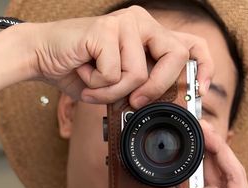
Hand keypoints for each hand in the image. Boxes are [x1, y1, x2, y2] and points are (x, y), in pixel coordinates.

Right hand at [26, 6, 212, 107]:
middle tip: (133, 102)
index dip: (203, 67)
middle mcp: (142, 22)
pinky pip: (115, 73)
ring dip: (112, 92)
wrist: (44, 58)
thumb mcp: (119, 85)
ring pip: (139, 73)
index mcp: (149, 35)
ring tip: (94, 85)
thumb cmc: (81, 71)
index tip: (201, 91)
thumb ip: (142, 88)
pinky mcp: (106, 29)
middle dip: (155, 88)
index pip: (190, 45)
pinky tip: (85, 75)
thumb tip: (165, 107)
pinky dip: (98, 86)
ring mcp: (125, 22)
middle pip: (174, 58)